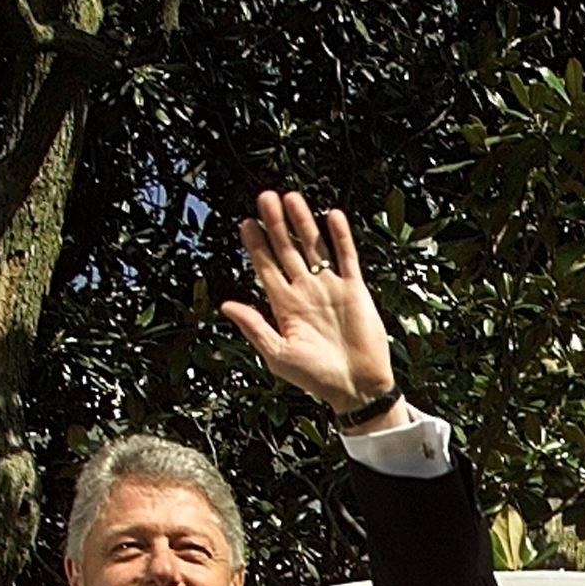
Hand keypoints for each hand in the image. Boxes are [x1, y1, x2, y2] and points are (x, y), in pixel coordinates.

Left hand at [221, 191, 407, 427]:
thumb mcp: (279, 355)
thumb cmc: (317, 378)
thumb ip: (254, 327)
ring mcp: (330, 288)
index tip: (246, 222)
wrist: (358, 388)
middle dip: (275, 224)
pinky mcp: (355, 290)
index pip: (266, 267)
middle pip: (287, 250)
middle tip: (265, 198)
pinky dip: (340, 237)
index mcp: (285, 306)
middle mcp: (305, 292)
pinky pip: (346, 257)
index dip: (255, 245)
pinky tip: (331, 216)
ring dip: (303, 223)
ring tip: (292, 197)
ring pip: (314, 247)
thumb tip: (226, 305)